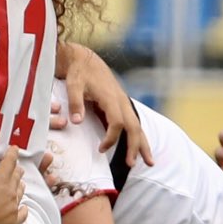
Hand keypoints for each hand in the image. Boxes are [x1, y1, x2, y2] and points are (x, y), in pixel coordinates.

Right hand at [0, 145, 27, 223]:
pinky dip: (23, 210)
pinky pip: (22, 214)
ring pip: (20, 193)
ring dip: (20, 187)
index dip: (12, 154)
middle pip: (17, 177)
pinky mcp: (12, 221)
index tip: (14, 149)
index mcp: (2, 177)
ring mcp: (12, 206)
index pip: (10, 161)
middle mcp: (11, 190)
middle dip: (17, 170)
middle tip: (17, 167)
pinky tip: (24, 208)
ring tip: (20, 184)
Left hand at [60, 43, 151, 165]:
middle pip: (133, 126)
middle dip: (135, 146)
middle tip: (131, 164)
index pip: (117, 123)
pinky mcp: (120, 104)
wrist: (84, 59)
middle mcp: (121, 101)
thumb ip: (75, 103)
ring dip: (142, 144)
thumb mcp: (73, 85)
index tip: (101, 149)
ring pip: (137, 125)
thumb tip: (77, 122)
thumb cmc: (78, 73)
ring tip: (149, 162)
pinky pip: (132, 122)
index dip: (112, 138)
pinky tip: (139, 148)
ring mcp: (123, 102)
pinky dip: (137, 136)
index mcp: (111, 97)